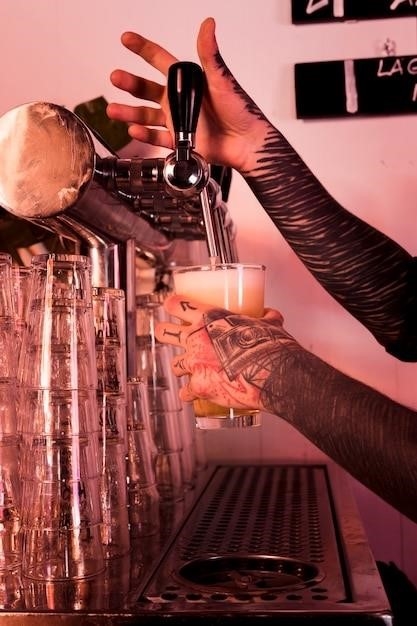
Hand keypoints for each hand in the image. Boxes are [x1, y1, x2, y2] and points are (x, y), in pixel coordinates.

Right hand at [107, 17, 269, 172]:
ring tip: (114, 110)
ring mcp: (178, 121)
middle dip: (130, 83)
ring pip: (147, 116)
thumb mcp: (221, 79)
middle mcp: (179, 101)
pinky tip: (134, 130)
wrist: (247, 143)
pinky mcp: (180, 141)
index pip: (160, 60)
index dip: (142, 49)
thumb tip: (208, 24)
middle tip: (116, 77)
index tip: (126, 39)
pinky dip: (144, 135)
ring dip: (130, 112)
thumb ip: (210, 54)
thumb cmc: (239, 110)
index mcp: (187, 82)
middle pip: (147, 89)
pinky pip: (157, 138)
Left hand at [155, 294, 292, 410]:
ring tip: (187, 370)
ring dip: (181, 367)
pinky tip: (194, 395)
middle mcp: (197, 339)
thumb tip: (269, 315)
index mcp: (210, 318)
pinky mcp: (199, 387)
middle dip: (164, 333)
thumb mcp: (269, 323)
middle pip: (165, 332)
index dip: (172, 305)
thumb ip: (266, 317)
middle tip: (166, 334)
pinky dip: (190, 394)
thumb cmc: (271, 346)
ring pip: (175, 364)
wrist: (275, 374)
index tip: (171, 305)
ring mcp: (195, 363)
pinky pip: (186, 392)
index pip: (177, 305)